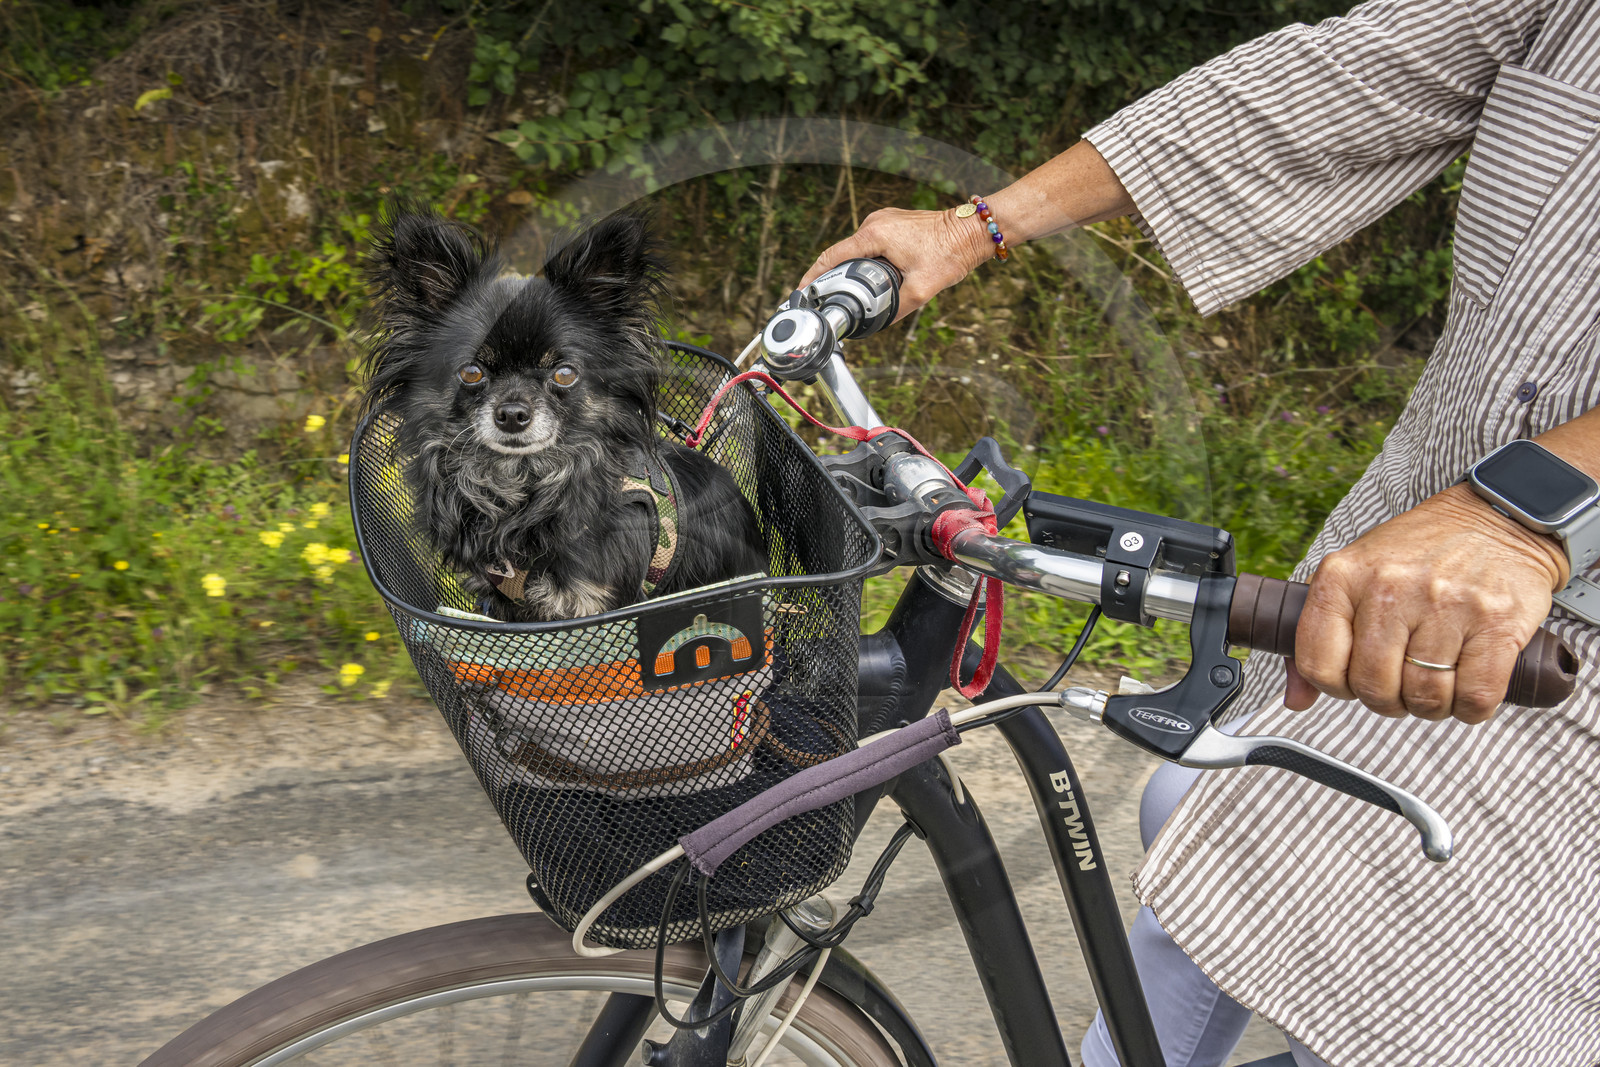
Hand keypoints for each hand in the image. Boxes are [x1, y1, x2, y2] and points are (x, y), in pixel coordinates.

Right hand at [797, 206, 993, 322]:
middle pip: (841, 253)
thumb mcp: (921, 289)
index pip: (831, 257)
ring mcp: (883, 220)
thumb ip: (895, 309)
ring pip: (855, 249)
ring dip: (849, 269)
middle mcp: (874, 223)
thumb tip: (876, 324)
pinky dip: (863, 260)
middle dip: (830, 277)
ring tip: (845, 292)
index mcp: (874, 235)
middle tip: (824, 300)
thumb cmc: (951, 253)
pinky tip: (867, 277)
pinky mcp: (892, 223)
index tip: (802, 293)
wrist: (972, 231)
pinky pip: (869, 243)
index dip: (812, 276)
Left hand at [1286, 483, 1567, 723]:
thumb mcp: (1353, 577)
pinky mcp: (1497, 621)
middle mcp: (1390, 586)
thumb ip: (1318, 637)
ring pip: (1424, 697)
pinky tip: (1468, 684)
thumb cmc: (1417, 555)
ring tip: (1436, 680)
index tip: (1354, 679)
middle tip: (1401, 684)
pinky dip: (1470, 708)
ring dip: (1430, 705)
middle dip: (1387, 700)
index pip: (1317, 663)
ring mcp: (1446, 603)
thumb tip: (1296, 699)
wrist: (1493, 519)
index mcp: (1342, 575)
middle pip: (1373, 687)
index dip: (1335, 686)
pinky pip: (1475, 698)